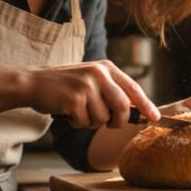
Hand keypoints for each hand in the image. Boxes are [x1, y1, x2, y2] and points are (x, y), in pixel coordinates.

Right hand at [18, 60, 160, 128]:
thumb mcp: (92, 80)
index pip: (133, 88)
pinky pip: (84, 123)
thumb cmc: (66, 85)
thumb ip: (112, 91)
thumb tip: (136, 111)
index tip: (156, 118)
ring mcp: (86, 85)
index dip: (146, 105)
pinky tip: (68, 112)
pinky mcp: (73, 99)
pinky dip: (77, 123)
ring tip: (79, 110)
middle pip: (122, 106)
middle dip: (118, 121)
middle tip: (109, 123)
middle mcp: (99, 73)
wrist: (35, 82)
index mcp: (106, 67)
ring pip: (102, 118)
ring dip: (91, 122)